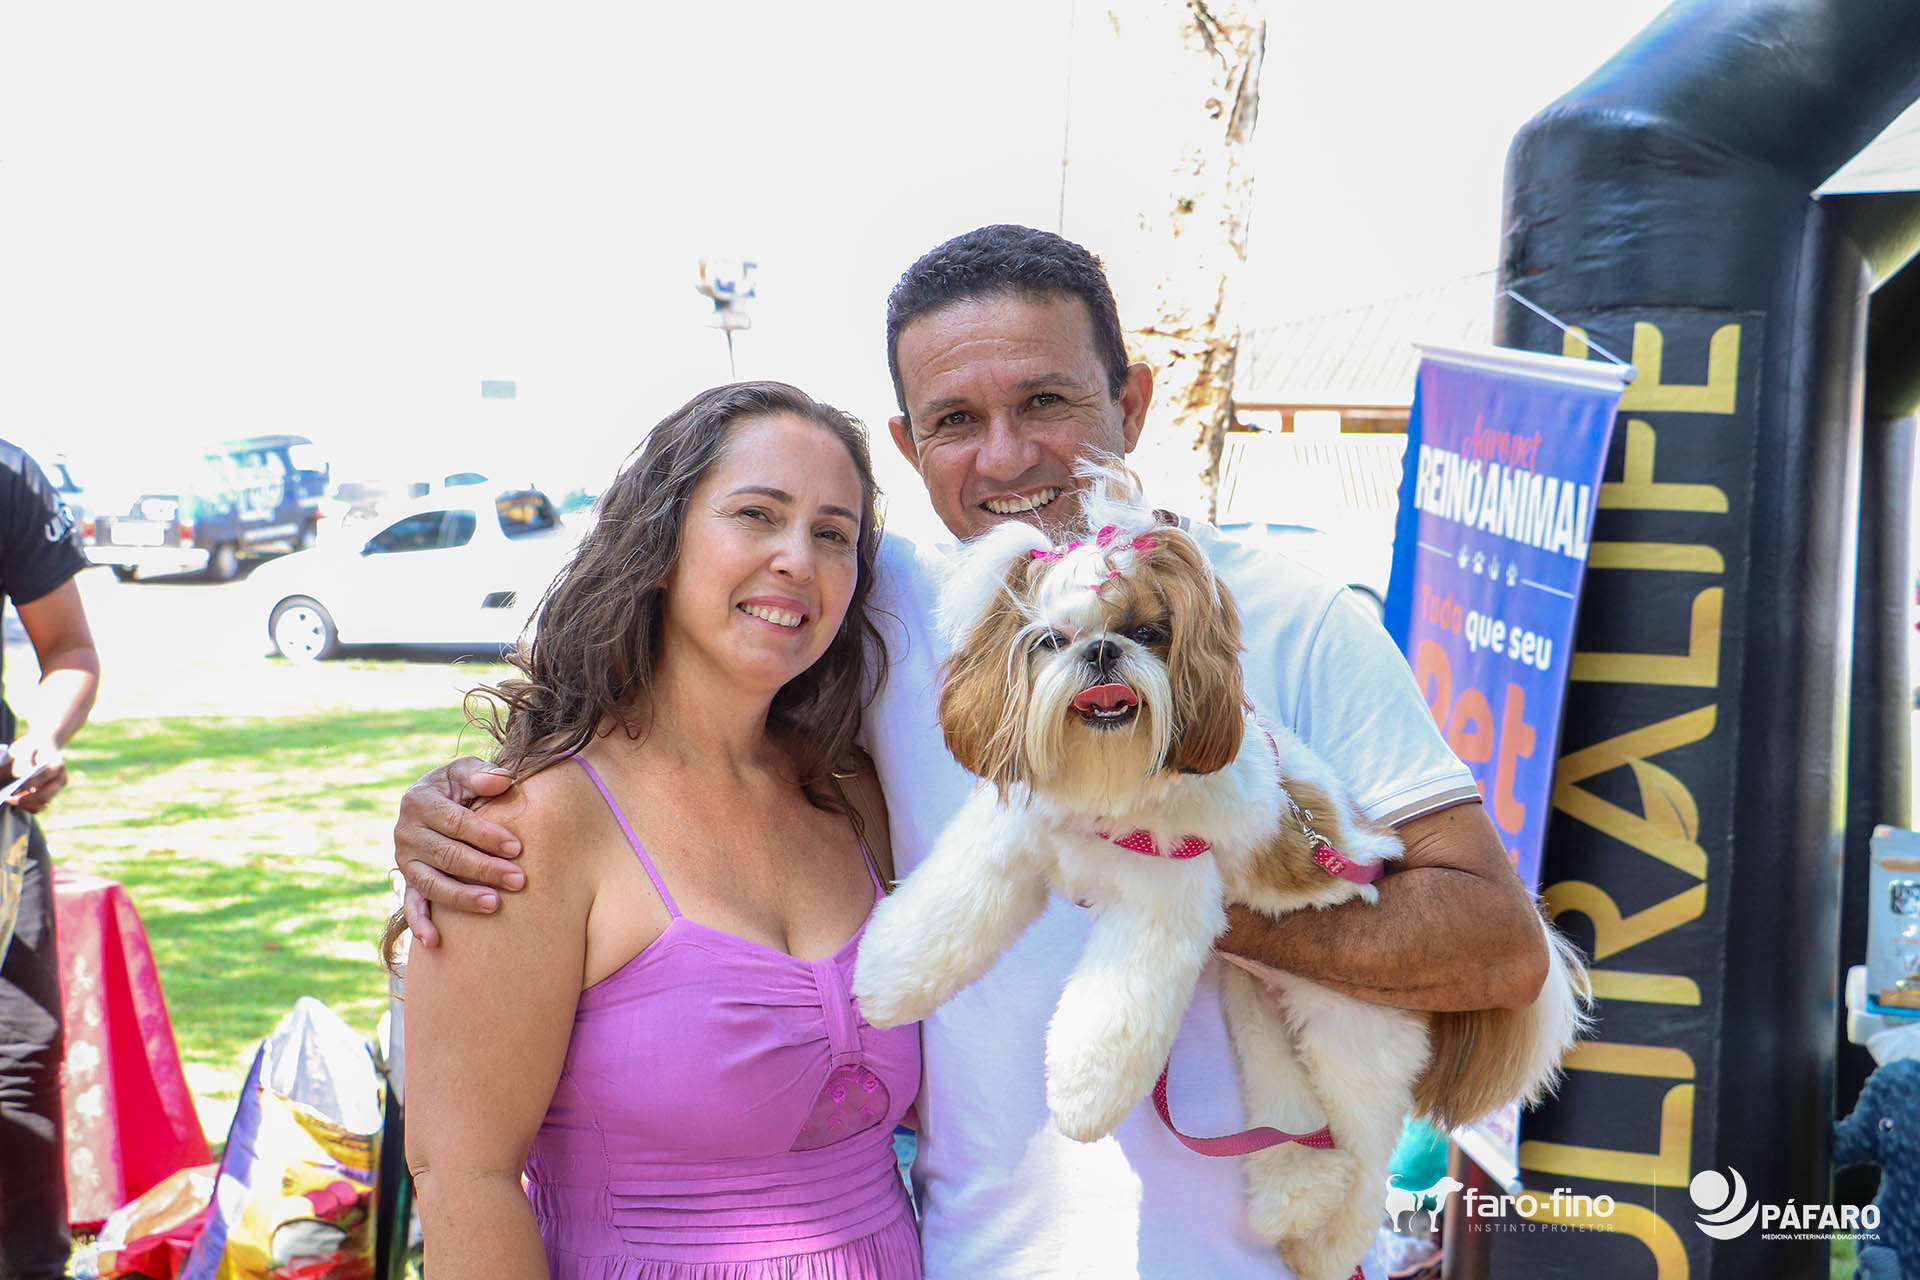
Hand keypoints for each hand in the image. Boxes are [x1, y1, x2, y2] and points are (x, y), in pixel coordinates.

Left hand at [3, 736, 64, 811]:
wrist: (41, 748)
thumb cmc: (31, 748)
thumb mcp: (26, 749)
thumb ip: (23, 761)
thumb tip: (20, 777)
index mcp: (58, 764)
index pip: (45, 776)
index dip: (31, 783)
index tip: (16, 787)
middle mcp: (60, 779)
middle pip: (45, 795)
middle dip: (26, 799)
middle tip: (9, 798)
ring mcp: (55, 790)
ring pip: (42, 804)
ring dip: (24, 804)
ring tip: (9, 799)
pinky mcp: (48, 797)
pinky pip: (38, 808)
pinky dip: (26, 807)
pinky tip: (15, 800)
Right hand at [393, 757, 521, 947]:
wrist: (435, 801)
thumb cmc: (459, 786)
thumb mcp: (464, 771)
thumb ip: (481, 774)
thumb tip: (503, 780)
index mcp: (419, 801)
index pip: (456, 822)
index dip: (487, 836)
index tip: (516, 848)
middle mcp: (406, 832)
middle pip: (448, 856)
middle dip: (484, 869)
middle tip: (518, 880)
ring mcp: (405, 860)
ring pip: (432, 884)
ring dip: (462, 897)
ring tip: (494, 905)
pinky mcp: (407, 881)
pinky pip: (411, 905)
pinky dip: (421, 924)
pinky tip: (436, 941)